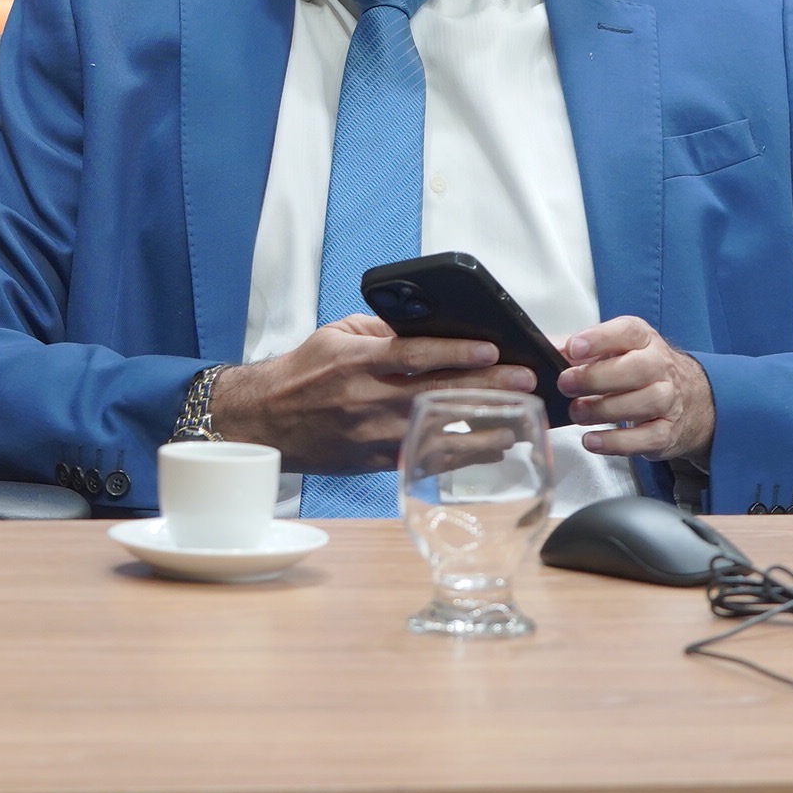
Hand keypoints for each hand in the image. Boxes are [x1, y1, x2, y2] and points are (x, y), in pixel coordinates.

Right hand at [210, 315, 531, 475]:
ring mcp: (372, 434)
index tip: (492, 350)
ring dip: (484, 428)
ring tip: (521, 420)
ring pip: (438, 432)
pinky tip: (493, 448)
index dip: (454, 352)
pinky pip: (427, 459)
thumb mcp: (336, 336)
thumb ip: (381, 332)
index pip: (412, 354)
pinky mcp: (377, 462)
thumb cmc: (304, 372)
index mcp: (355, 361)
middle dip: (485, 387)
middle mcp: (365, 398)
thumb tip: (430, 330)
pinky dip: (463, 455)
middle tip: (524, 381)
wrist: (267, 418)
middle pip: (436, 392)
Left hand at [559, 316, 714, 459]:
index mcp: (643, 340)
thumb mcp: (613, 350)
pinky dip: (617, 442)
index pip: (627, 332)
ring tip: (577, 413)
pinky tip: (593, 440)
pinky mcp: (667, 432)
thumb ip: (579, 350)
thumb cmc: (639, 370)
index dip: (599, 339)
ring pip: (644, 403)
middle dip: (596, 378)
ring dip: (604, 410)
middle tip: (566, 384)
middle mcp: (660, 367)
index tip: (573, 348)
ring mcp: (668, 400)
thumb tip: (544, 351)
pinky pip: (646, 438)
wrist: (689, 398)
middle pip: (637, 369)